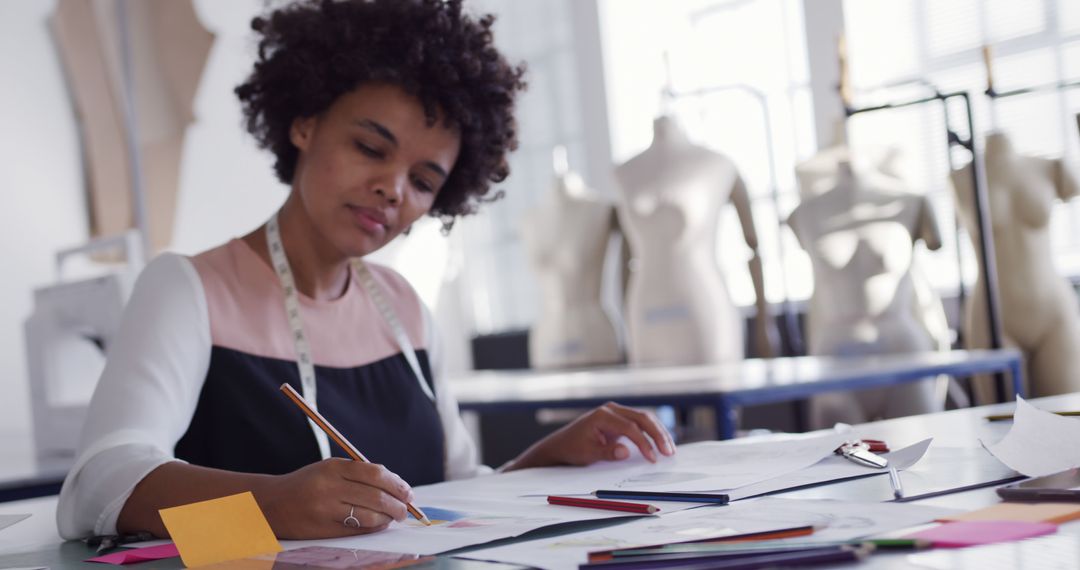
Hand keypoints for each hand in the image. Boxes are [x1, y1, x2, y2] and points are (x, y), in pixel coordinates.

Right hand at [260, 458, 414, 538]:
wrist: (272, 503)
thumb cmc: (308, 484)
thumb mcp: (330, 469)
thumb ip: (359, 474)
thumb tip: (396, 487)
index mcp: (334, 467)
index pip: (375, 474)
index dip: (396, 484)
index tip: (407, 492)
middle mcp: (330, 487)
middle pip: (376, 496)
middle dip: (398, 505)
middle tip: (406, 509)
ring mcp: (326, 510)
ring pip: (369, 516)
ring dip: (388, 518)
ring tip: (393, 517)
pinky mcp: (323, 529)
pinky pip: (357, 530)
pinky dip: (373, 528)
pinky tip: (378, 524)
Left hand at [505, 402, 675, 470]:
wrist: (562, 445)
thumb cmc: (573, 448)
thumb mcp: (588, 454)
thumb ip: (608, 452)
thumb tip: (626, 451)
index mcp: (603, 415)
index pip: (630, 427)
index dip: (644, 443)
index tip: (652, 458)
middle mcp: (611, 409)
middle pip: (642, 418)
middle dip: (658, 434)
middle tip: (669, 452)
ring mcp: (616, 413)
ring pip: (644, 418)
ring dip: (658, 433)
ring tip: (670, 449)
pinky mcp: (620, 420)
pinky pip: (640, 423)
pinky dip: (652, 432)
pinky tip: (662, 443)